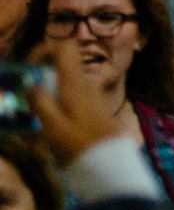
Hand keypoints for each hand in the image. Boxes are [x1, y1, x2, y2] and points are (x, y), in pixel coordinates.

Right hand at [24, 43, 120, 167]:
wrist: (110, 163)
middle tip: (26, 95)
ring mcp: (93, 94)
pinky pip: (72, 95)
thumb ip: (41, 102)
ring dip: (49, 91)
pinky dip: (59, 101)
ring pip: (66, 82)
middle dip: (42, 75)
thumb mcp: (53, 126)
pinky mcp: (95, 107)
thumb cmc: (80, 145)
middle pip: (62, 65)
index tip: (29, 66)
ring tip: (35, 113)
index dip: (45, 49)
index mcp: (76, 83)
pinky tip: (51, 122)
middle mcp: (87, 84)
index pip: (65, 47)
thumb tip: (32, 84)